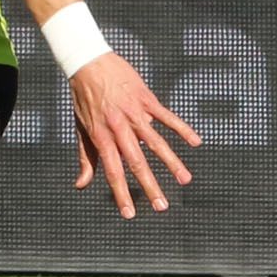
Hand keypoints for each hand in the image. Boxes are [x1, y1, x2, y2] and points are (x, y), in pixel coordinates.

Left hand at [68, 51, 199, 217]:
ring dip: (171, 162)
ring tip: (185, 180)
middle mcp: (118, 128)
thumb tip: (81, 185)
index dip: (120, 193)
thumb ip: (86, 158)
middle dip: (149, 186)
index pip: (112, 171)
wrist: (87, 62)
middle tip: (162, 207)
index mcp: (101, 137)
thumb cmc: (83, 99)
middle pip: (136, 162)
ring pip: (155, 141)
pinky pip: (166, 116)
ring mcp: (134, 113)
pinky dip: (181, 128)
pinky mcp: (146, 99)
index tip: (129, 213)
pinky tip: (195, 142)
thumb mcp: (81, 129)